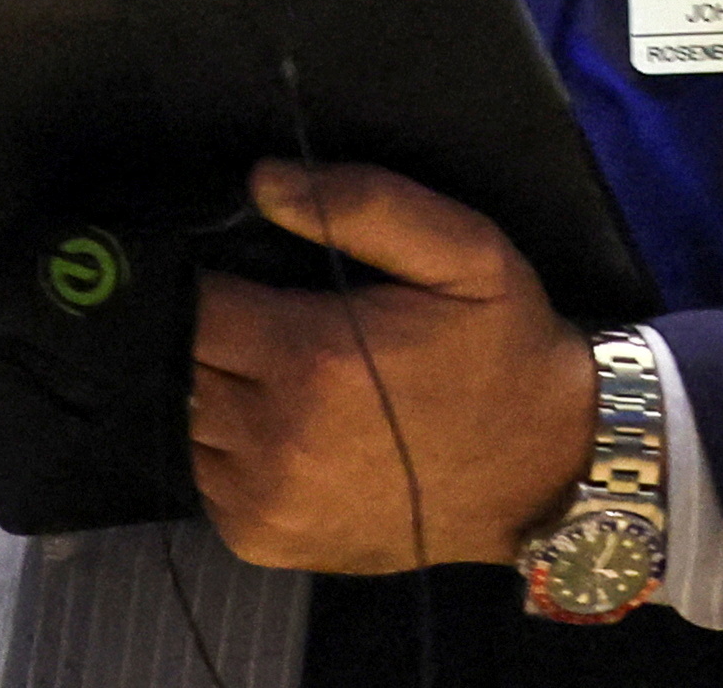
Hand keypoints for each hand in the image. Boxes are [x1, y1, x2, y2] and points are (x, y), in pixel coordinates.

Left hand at [186, 160, 595, 572]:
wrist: (541, 469)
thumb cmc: (500, 348)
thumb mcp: (464, 252)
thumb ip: (365, 204)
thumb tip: (261, 183)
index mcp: (313, 357)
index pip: (195, 303)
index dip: (205, 277)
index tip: (234, 266)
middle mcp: (274, 436)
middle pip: (181, 363)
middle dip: (208, 331)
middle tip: (261, 316)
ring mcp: (263, 498)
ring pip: (181, 421)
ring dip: (207, 389)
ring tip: (266, 369)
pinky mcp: (262, 540)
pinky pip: (202, 477)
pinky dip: (221, 446)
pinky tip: (274, 425)